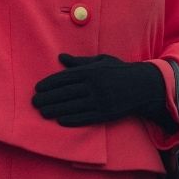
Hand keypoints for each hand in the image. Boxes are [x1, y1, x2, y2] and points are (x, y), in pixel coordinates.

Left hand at [32, 53, 176, 129]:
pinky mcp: (106, 114)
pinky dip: (72, 119)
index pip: (66, 78)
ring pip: (73, 106)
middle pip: (66, 93)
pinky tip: (60, 120)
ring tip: (42, 112)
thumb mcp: (101, 61)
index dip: (50, 83)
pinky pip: (86, 118)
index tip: (38, 88)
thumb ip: (80, 62)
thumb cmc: (120, 71)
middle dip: (48, 98)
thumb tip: (61, 57)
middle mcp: (95, 86)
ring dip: (56, 110)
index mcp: (92, 71)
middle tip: (34, 102)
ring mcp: (101, 101)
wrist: (143, 86)